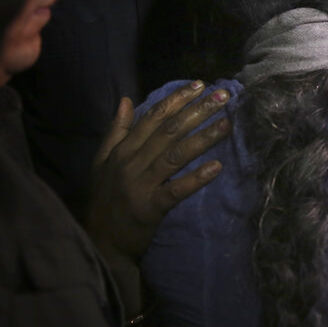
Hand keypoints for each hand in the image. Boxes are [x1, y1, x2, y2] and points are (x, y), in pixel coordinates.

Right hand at [85, 81, 229, 265]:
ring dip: (203, 138)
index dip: (177, 99)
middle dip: (197, 111)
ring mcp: (141, 184)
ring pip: (176, 155)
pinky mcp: (151, 207)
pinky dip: (196, 178)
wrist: (101, 241)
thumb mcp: (103, 161)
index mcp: (123, 149)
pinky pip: (177, 190)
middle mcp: (131, 162)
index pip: (153, 117)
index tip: (200, 85)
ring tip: (227, 124)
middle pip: (169, 130)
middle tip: (224, 96)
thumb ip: (116, 130)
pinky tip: (217, 167)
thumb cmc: (105, 199)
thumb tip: (126, 99)